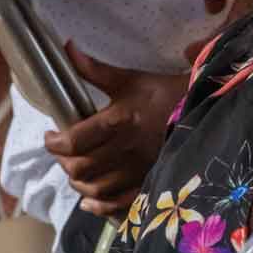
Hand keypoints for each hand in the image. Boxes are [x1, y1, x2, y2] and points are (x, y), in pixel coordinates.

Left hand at [44, 43, 188, 217]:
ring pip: (97, 189)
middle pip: (82, 168)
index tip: (49, 136)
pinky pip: (120, 204)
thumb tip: (67, 47)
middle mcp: (127, 151)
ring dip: (79, 183)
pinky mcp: (150, 184)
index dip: (54, 143)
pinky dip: (100, 206)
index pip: (75, 141)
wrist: (203, 111)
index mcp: (119, 122)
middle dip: (64, 162)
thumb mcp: (129, 79)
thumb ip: (94, 70)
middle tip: (61, 152)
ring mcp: (139, 171)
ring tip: (74, 170)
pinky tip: (90, 200)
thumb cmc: (163, 94)